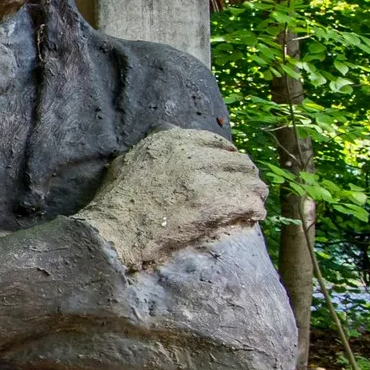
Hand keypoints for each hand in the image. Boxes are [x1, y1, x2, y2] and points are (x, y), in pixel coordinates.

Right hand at [75, 126, 267, 272]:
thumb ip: (153, 150)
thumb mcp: (129, 161)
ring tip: (253, 205)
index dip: (227, 156)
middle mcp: (191, 154)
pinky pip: (249, 202)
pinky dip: (254, 210)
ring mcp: (205, 178)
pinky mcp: (215, 203)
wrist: (115, 231)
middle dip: (244, 176)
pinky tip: (252, 218)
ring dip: (253, 193)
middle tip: (246, 191)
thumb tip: (167, 138)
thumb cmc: (116, 201)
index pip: (216, 142)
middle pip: (237, 161)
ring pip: (249, 180)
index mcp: (171, 140)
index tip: (230, 169)